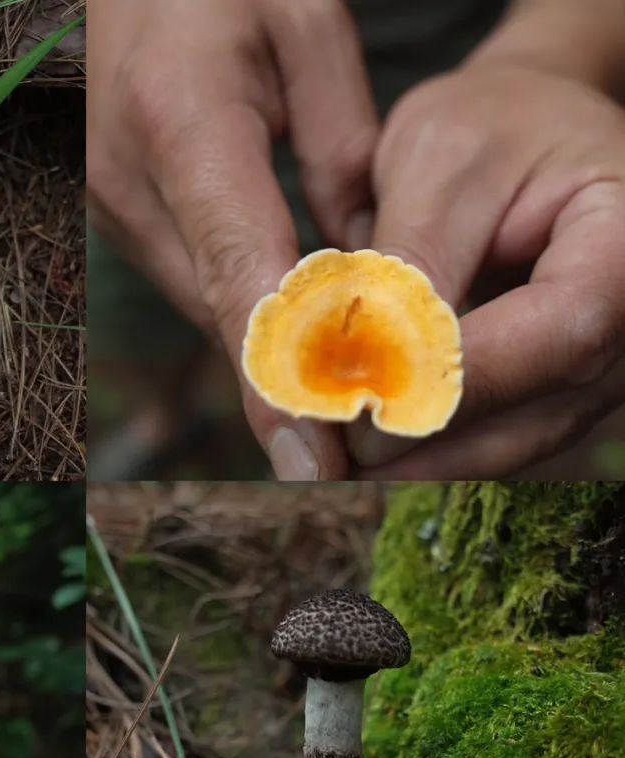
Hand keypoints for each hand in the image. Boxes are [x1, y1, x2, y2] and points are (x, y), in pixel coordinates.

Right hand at [88, 0, 378, 481]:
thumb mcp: (306, 23)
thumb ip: (341, 148)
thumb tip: (368, 265)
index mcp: (181, 122)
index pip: (238, 273)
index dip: (276, 375)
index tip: (310, 454)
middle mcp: (133, 183)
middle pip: (222, 314)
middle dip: (287, 387)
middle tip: (351, 456)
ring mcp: (115, 206)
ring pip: (208, 311)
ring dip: (268, 356)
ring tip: (338, 407)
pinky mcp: (118, 217)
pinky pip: (196, 286)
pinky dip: (245, 317)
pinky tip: (295, 337)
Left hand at [350, 57, 624, 481]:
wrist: (533, 131)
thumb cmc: (495, 126)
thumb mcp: (440, 161)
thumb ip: (408, 266)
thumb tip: (357, 371)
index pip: (551, 339)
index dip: (451, 384)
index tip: (358, 410)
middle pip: (532, 417)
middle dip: (421, 446)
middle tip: (328, 456)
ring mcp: (604, 376)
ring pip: (507, 449)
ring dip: (417, 464)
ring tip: (334, 457)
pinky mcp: (561, 401)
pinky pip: (494, 445)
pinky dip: (428, 452)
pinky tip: (364, 450)